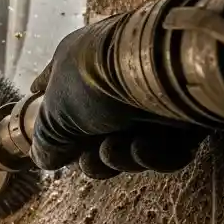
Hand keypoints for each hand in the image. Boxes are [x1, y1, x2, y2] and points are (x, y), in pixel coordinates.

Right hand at [27, 24, 205, 178]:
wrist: (161, 74)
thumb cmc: (98, 83)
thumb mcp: (54, 114)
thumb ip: (46, 140)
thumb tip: (42, 159)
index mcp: (82, 63)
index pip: (59, 84)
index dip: (49, 102)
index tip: (38, 102)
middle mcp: (116, 78)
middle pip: (97, 132)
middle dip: (93, 155)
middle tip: (91, 160)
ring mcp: (151, 99)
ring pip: (131, 147)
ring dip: (120, 157)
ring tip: (116, 149)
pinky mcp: (185, 118)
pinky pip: (164, 151)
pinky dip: (152, 155)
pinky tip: (143, 147)